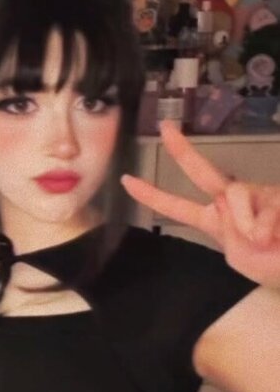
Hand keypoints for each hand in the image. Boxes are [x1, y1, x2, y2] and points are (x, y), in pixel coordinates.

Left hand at [121, 121, 279, 287]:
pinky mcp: (278, 196)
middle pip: (202, 173)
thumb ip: (231, 239)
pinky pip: (264, 208)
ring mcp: (256, 195)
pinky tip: (276, 236)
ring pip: (235, 194)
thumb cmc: (270, 264)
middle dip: (182, 151)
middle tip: (165, 128)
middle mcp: (231, 201)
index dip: (151, 195)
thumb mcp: (239, 257)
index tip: (127, 180)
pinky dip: (266, 227)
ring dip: (245, 222)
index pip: (176, 207)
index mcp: (214, 219)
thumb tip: (244, 221)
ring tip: (262, 241)